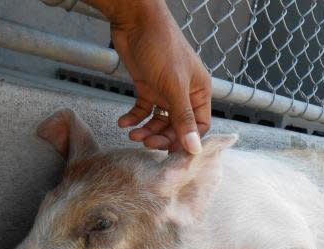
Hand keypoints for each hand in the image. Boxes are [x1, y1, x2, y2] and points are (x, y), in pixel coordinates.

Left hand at [86, 0, 211, 153]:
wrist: (135, 22)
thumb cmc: (162, 48)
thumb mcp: (174, 87)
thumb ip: (183, 119)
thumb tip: (195, 149)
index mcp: (199, 92)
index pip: (200, 126)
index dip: (187, 140)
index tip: (170, 152)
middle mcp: (184, 94)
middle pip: (177, 127)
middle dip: (162, 137)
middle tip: (146, 142)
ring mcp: (165, 91)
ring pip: (159, 121)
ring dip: (146, 130)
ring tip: (132, 134)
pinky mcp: (147, 87)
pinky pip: (143, 110)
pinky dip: (134, 118)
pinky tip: (123, 122)